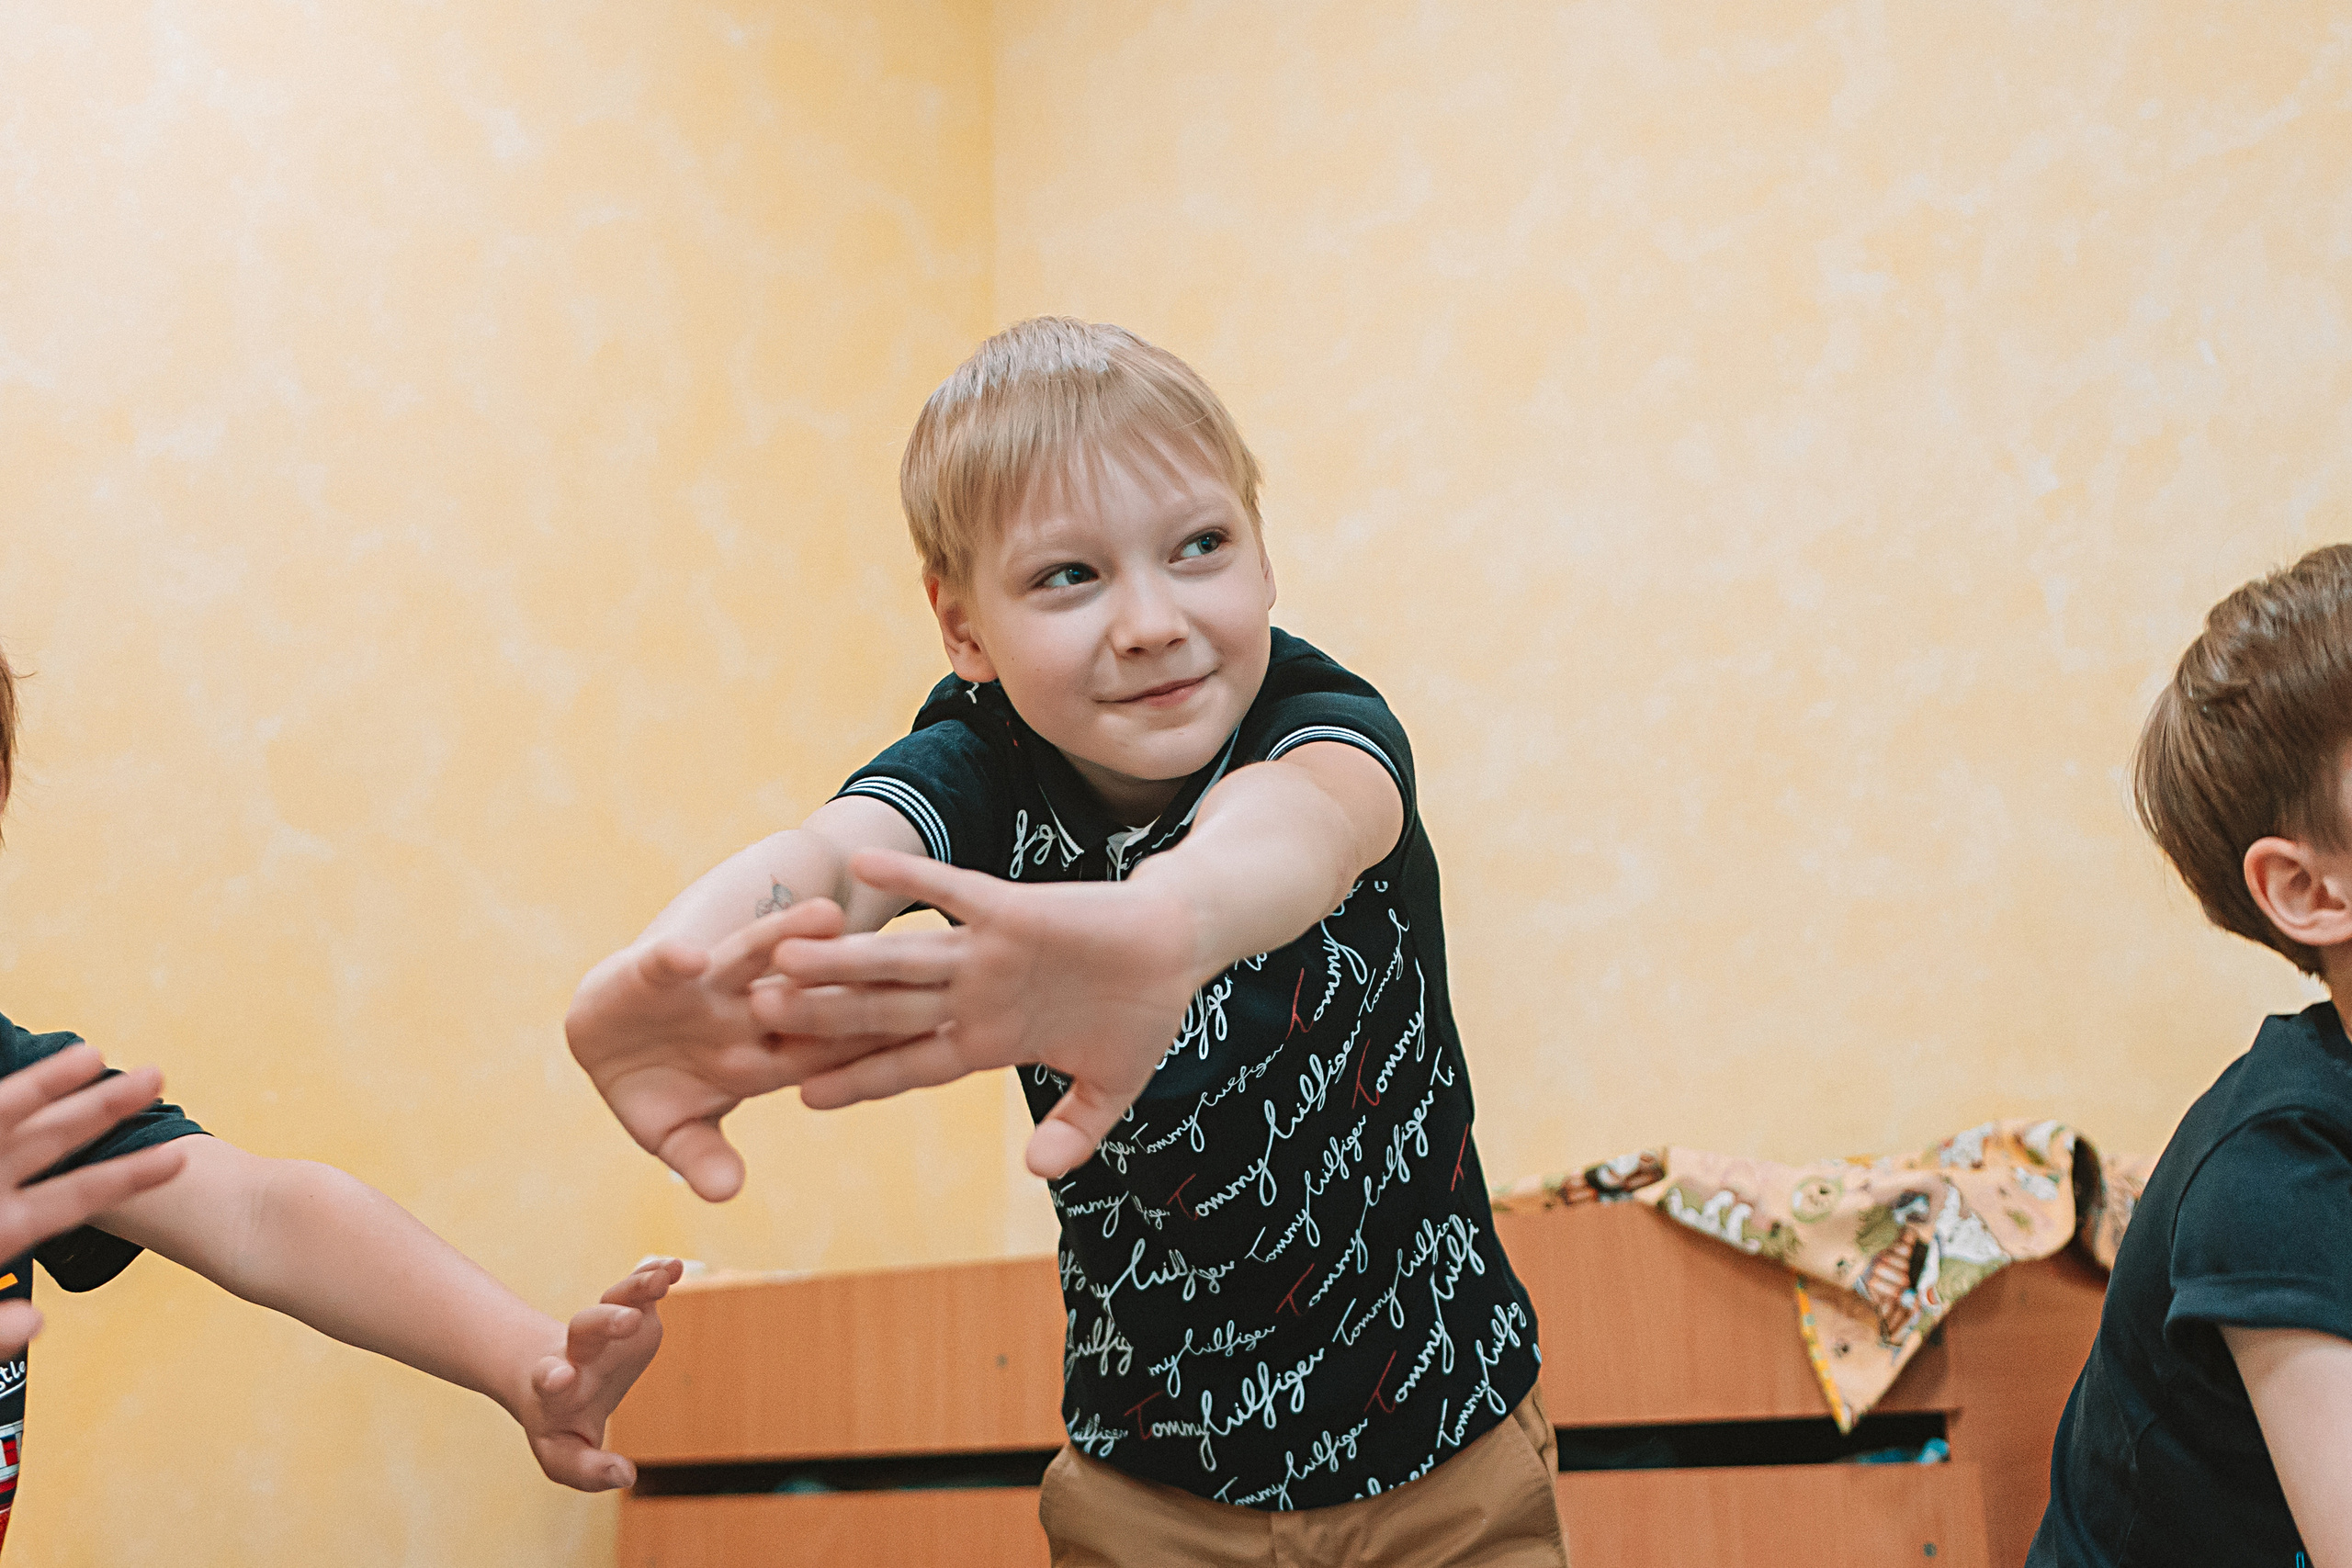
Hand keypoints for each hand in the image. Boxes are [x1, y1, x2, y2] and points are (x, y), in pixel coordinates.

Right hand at [0, 1045, 188, 1354]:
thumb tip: (35, 1324)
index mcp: (0, 1230)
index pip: (72, 1198)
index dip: (125, 1175)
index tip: (179, 1156)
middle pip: (48, 1142)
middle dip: (101, 1108)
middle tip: (160, 1076)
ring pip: (7, 1120)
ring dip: (45, 1086)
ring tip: (94, 1053)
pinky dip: (15, 1099)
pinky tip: (50, 1073)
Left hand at [512, 1257, 684, 1490]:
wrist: (554, 1379)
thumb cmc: (560, 1423)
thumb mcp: (565, 1455)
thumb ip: (589, 1471)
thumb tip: (626, 1476)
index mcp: (557, 1390)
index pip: (550, 1379)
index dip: (554, 1378)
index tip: (561, 1377)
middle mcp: (579, 1352)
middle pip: (584, 1328)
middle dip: (603, 1321)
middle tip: (627, 1321)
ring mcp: (605, 1329)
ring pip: (614, 1300)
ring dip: (635, 1289)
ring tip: (660, 1279)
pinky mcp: (631, 1314)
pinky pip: (640, 1290)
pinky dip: (655, 1276)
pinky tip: (673, 1266)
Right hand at [567, 901, 893, 1200]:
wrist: (603, 1035)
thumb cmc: (658, 1087)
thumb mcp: (676, 1132)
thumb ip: (701, 1157)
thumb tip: (726, 1192)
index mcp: (765, 1058)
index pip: (826, 1055)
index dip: (867, 1049)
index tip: (917, 1041)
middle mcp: (746, 1013)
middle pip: (803, 996)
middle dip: (845, 985)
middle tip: (899, 969)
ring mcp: (706, 986)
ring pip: (752, 957)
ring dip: (784, 938)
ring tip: (826, 915)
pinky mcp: (657, 968)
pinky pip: (666, 962)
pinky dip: (674, 960)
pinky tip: (688, 957)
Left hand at [762, 849, 1204, 1178]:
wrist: (1177, 945)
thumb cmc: (1141, 1016)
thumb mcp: (1109, 1089)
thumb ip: (1074, 1130)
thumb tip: (1040, 1172)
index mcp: (989, 1039)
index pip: (910, 1064)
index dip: (858, 1078)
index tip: (801, 1096)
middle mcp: (973, 995)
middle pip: (884, 1013)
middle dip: (823, 1020)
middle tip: (755, 1024)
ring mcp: (986, 953)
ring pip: (900, 959)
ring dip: (842, 960)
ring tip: (780, 957)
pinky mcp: (1011, 910)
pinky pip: (951, 894)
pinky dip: (910, 880)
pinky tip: (860, 866)